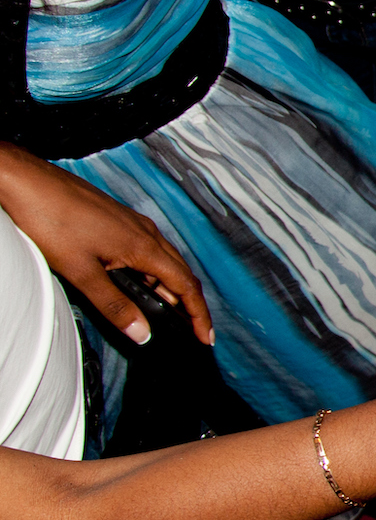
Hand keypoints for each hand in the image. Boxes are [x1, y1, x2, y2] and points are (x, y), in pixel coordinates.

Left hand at [0, 141, 213, 345]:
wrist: (26, 182)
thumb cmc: (50, 219)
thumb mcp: (81, 272)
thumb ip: (114, 306)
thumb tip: (142, 333)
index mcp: (143, 247)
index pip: (185, 286)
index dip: (199, 314)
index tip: (205, 337)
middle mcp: (146, 232)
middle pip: (182, 272)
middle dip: (191, 303)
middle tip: (193, 329)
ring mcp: (133, 223)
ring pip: (166, 260)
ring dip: (172, 287)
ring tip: (165, 310)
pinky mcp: (119, 218)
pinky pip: (149, 248)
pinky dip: (154, 270)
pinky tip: (136, 280)